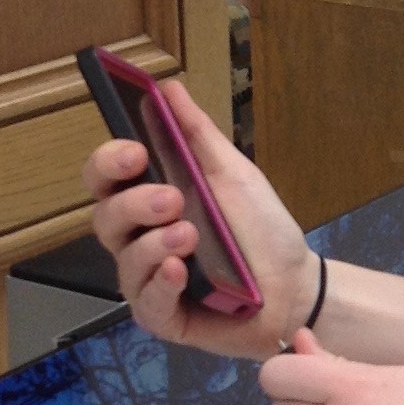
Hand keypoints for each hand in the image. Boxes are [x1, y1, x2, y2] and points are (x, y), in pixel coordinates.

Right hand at [83, 79, 318, 355]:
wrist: (297, 284)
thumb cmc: (260, 230)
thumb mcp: (233, 175)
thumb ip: (197, 135)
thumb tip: (167, 88)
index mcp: (148, 199)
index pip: (105, 179)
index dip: (109, 163)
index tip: (134, 152)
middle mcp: (139, 240)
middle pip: (106, 218)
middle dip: (134, 204)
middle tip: (172, 198)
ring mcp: (149, 280)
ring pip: (124, 262)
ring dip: (153, 244)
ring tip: (189, 233)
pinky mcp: (165, 317)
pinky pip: (147, 303)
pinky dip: (160, 284)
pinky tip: (179, 271)